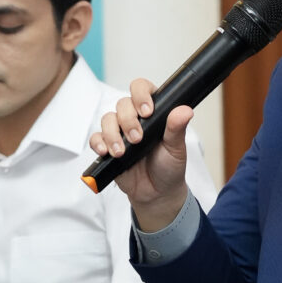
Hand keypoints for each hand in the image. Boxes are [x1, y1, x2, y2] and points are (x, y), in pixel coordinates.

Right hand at [89, 79, 190, 230]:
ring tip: (122, 152)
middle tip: (137, 138)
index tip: (147, 111)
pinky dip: (98, 143)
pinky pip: (96, 138)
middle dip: (128, 120)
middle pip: (122, 104)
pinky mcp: (108, 147)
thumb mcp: (176, 148)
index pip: (142, 89)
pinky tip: (105, 152)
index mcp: (153, 112)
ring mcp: (120, 131)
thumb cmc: (169, 166)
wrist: (157, 193)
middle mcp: (135, 118)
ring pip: (107, 119)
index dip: (141, 95)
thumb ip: (177, 129)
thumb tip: (185, 111)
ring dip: (112, 134)